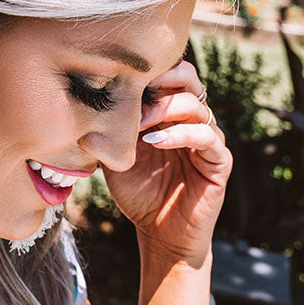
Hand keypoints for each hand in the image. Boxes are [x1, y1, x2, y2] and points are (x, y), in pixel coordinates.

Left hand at [100, 61, 232, 264]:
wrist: (159, 232)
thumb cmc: (138, 193)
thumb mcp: (116, 157)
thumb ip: (110, 131)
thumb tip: (84, 105)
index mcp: (170, 114)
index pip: (168, 75)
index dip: (148, 72)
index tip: (120, 79)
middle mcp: (191, 120)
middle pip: (188, 79)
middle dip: (162, 80)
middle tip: (135, 92)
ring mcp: (207, 139)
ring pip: (197, 105)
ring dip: (165, 108)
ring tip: (139, 124)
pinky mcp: (219, 161)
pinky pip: (206, 137)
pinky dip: (180, 134)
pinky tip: (155, 142)